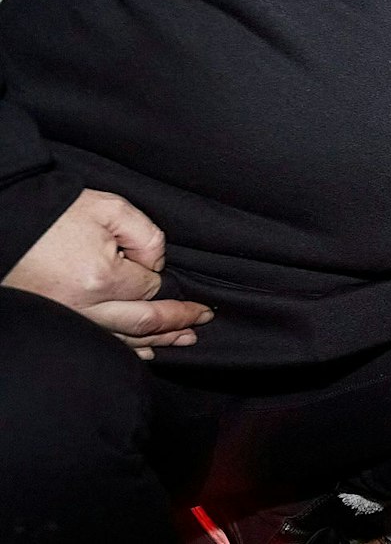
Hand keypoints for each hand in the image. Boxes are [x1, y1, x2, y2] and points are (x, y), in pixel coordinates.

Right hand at [2, 189, 211, 358]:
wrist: (3, 224)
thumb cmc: (52, 214)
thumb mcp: (107, 208)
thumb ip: (145, 234)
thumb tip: (156, 264)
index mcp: (101, 278)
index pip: (149, 288)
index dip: (160, 280)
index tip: (158, 271)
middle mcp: (85, 307)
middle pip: (143, 322)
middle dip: (177, 322)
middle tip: (202, 320)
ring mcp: (69, 320)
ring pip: (123, 340)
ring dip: (158, 341)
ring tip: (185, 339)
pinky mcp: (56, 324)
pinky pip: (99, 343)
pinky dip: (126, 350)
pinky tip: (145, 351)